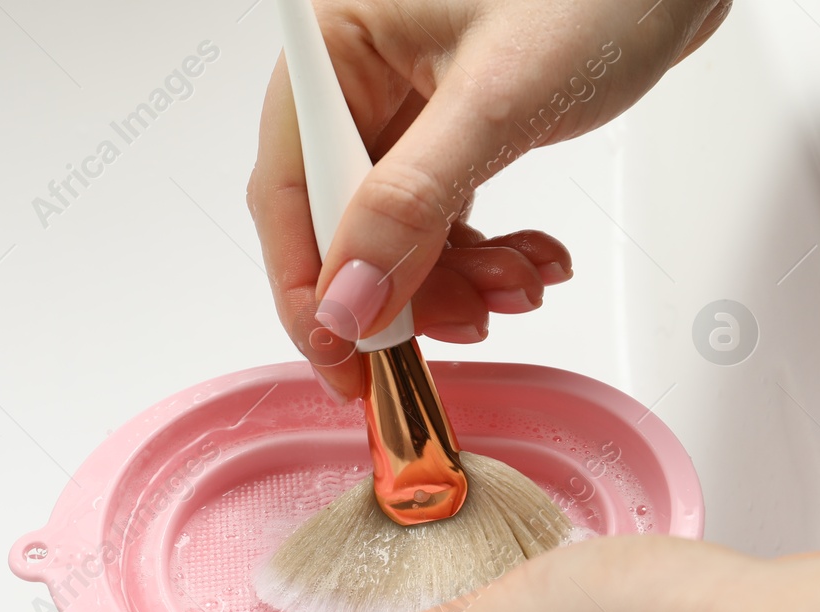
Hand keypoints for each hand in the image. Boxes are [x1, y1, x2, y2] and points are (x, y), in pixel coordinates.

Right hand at [248, 0, 731, 400]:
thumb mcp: (499, 98)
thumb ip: (412, 203)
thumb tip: (347, 302)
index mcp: (335, 46)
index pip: (288, 190)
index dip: (310, 285)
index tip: (343, 357)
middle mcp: (359, 76)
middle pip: (341, 221)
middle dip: (403, 287)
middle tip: (463, 324)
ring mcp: (407, 105)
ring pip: (396, 232)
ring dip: (454, 280)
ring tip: (522, 284)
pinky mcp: (456, 126)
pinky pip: (442, 217)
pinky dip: (483, 254)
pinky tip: (531, 260)